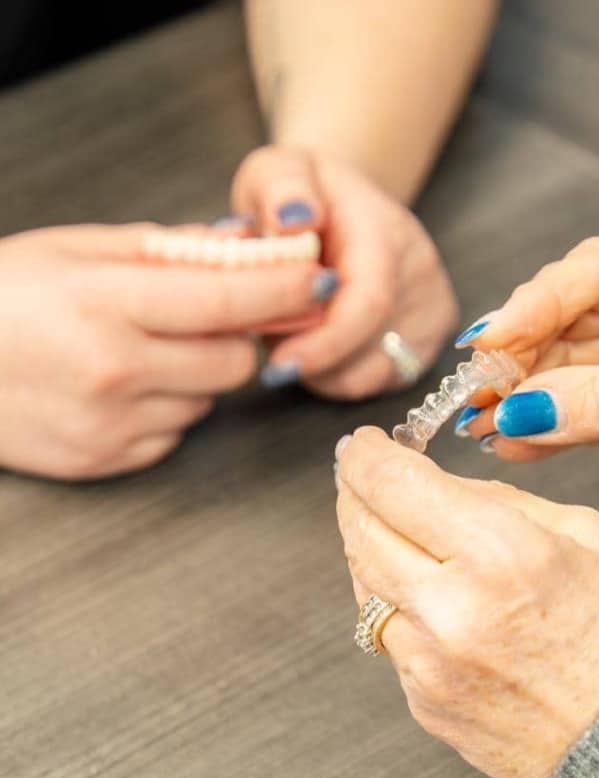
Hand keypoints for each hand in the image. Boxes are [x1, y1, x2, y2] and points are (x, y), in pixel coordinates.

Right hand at [0, 224, 328, 478]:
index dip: (285, 290)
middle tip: (205, 316)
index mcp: (107, 304)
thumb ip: (170, 250)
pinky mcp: (105, 461)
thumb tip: (246, 246)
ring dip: (198, 373)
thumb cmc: (4, 293)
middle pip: (235, 362)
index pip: (230, 300)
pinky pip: (175, 433)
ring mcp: (110, 425)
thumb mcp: (78, 250)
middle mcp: (114, 371)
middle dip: (236, 337)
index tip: (318, 278)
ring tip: (145, 350)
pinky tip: (123, 386)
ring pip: (208, 400)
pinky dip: (168, 408)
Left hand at [231, 146, 458, 398]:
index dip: (327, 344)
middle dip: (314, 361)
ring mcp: (432, 310)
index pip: (369, 303)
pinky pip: (380, 382)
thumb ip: (281, 189)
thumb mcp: (278, 169)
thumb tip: (293, 223)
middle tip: (270, 344)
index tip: (279, 364)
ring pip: (374, 375)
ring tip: (295, 334)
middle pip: (371, 349)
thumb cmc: (302, 192)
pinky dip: (341, 376)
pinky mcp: (428, 341)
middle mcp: (422, 274)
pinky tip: (320, 345)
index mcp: (388, 233)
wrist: (345, 202)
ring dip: (324, 372)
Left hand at [336, 427, 598, 777]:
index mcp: (498, 552)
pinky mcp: (424, 701)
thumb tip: (436, 485)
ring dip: (366, 541)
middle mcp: (451, 610)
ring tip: (392, 523)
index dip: (365, 453)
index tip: (364, 443)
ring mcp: (429, 664)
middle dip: (354, 490)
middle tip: (363, 472)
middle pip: (359, 529)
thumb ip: (496, 500)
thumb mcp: (581, 532)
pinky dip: (393, 598)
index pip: (392, 483)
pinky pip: (387, 633)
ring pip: (361, 582)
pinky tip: (423, 587)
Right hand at [459, 223, 598, 572]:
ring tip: (481, 422)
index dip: (536, 303)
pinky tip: (510, 444)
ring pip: (561, 368)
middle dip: (520, 354)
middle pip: (567, 318)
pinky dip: (540, 430)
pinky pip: (571, 413)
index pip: (595, 271)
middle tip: (477, 388)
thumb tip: (520, 408)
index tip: (490, 341)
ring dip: (521, 397)